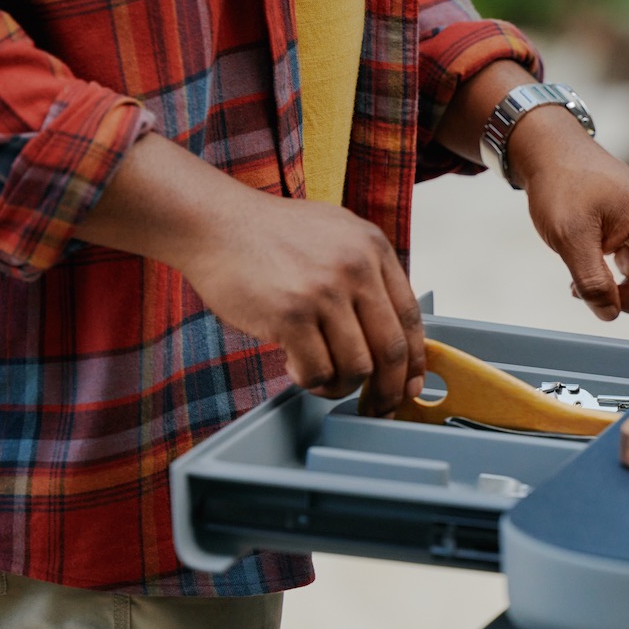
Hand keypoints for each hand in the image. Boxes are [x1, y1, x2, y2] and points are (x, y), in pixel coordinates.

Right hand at [180, 195, 424, 413]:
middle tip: (377, 407)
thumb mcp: (335, 235)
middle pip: (392, 350)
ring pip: (357, 367)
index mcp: (373, 247)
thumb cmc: (269, 234)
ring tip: (322, 378)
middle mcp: (356, 267)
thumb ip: (366, 274)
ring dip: (341, 386)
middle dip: (388, 390)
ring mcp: (324, 291)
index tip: (410, 385)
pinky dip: (309, 380)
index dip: (414, 361)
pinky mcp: (291, 314)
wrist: (215, 222)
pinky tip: (294, 366)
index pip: (410, 318)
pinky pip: (317, 371)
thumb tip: (390, 332)